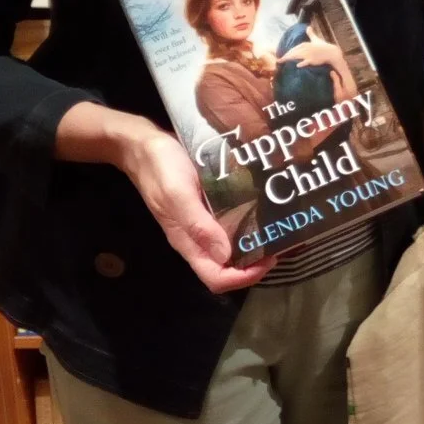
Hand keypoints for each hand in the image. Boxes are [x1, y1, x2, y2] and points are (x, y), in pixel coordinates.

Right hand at [121, 127, 266, 294]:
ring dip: (254, 245)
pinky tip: (262, 211)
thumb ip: (199, 225)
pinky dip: (248, 224)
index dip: (243, 278)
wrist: (144, 145)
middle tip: (279, 244)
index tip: (268, 260)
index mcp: (187, 242)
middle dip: (255, 264)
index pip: (216, 278)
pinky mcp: (207, 208)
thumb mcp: (178, 195)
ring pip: (231, 248)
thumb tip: (226, 255)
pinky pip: (230, 225)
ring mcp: (202, 223)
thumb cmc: (160, 169)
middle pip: (227, 267)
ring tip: (276, 229)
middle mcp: (196, 238)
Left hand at [280, 39, 342, 70]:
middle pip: (293, 52)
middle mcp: (305, 49)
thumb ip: (311, 34)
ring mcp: (309, 55)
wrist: (330, 52)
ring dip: (289, 59)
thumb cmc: (323, 46)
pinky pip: (306, 62)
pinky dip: (302, 63)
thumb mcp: (316, 39)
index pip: (293, 49)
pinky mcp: (312, 60)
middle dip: (285, 56)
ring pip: (297, 56)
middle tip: (278, 60)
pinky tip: (297, 65)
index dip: (286, 53)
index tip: (280, 56)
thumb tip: (308, 26)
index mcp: (304, 44)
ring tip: (283, 62)